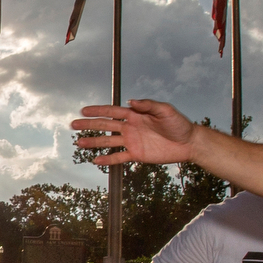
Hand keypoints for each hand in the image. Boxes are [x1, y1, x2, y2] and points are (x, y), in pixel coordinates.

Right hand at [69, 100, 200, 167]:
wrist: (188, 143)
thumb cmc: (179, 124)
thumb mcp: (166, 110)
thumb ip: (148, 105)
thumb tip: (130, 102)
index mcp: (135, 115)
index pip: (112, 112)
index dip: (98, 111)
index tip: (83, 110)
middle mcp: (131, 127)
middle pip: (105, 126)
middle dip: (89, 125)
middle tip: (74, 125)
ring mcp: (132, 141)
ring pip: (108, 141)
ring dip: (93, 142)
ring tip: (79, 143)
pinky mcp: (137, 154)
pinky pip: (119, 157)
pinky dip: (108, 159)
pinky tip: (96, 160)